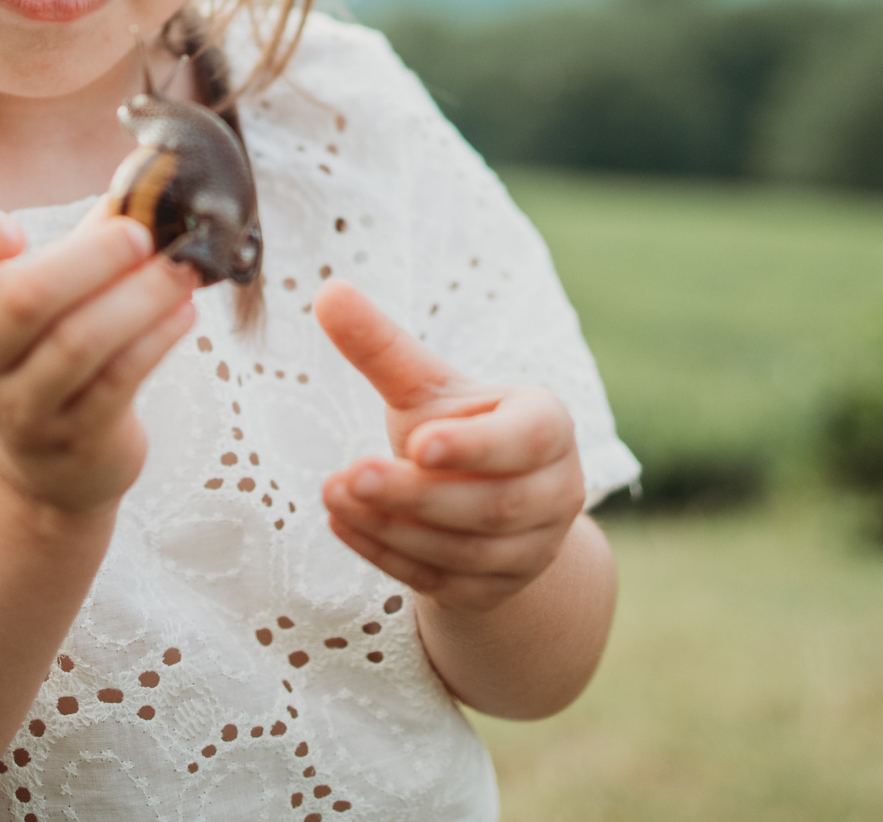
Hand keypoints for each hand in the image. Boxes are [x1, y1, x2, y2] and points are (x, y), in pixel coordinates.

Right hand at [0, 204, 198, 518]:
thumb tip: (150, 171)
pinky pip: (117, 382)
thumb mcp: (51, 293)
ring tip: (181, 270)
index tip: (13, 229)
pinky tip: (183, 311)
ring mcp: (22, 407)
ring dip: (140, 297)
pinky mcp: (74, 439)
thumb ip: (91, 235)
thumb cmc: (52, 349)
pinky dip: (155, 339)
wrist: (48, 465)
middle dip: (92, 259)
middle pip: (23, 301)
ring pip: (79, 344)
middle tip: (140, 235)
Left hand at [313, 280, 586, 612]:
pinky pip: (441, 581)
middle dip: (416, 493)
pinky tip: (342, 524)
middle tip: (352, 472)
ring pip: (465, 550)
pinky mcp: (494, 591)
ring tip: (334, 493)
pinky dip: (387, 555)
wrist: (484, 503)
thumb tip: (327, 291)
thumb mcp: (426, 387)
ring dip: (394, 526)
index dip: (477, 445)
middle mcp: (554, 492)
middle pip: (490, 505)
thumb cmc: (457, 428)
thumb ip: (383, 346)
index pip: (527, 440)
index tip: (419, 443)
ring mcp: (531, 550)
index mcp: (548, 426)